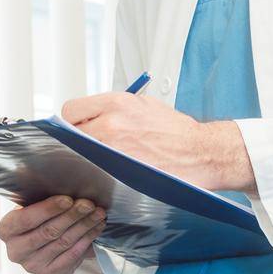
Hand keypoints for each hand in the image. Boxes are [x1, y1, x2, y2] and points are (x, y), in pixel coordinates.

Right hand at [0, 195, 106, 273]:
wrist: (38, 244)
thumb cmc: (36, 218)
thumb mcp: (31, 207)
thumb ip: (41, 201)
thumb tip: (66, 190)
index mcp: (6, 231)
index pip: (26, 220)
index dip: (48, 209)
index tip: (68, 199)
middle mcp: (16, 251)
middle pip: (48, 232)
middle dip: (71, 216)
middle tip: (88, 204)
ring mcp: (32, 265)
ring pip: (63, 242)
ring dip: (84, 226)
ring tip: (97, 212)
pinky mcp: (49, 273)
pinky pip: (72, 255)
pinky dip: (87, 239)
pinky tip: (96, 227)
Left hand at [61, 92, 254, 191]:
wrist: (200, 151)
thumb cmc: (176, 130)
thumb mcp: (143, 105)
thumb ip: (113, 108)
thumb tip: (90, 115)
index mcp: (117, 103)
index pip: (71, 110)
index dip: (74, 121)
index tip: (79, 126)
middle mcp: (111, 123)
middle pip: (72, 134)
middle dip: (79, 140)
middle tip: (92, 145)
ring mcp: (114, 149)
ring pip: (81, 154)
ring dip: (88, 157)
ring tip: (106, 157)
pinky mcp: (119, 171)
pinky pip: (96, 170)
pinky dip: (100, 170)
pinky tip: (113, 169)